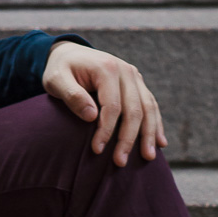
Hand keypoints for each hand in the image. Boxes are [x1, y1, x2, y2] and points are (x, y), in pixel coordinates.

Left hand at [43, 40, 166, 166]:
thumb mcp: (56, 80)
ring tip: (148, 157)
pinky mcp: (137, 84)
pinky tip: (160, 142)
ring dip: (149, 134)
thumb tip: (92, 117)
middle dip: (128, 138)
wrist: (69, 54)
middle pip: (134, 109)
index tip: (97, 150)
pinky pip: (151, 105)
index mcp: (107, 68)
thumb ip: (72, 96)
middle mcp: (126, 71)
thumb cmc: (59, 70)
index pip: (112, 105)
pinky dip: (156, 124)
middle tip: (120, 162)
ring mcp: (134, 77)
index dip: (106, 130)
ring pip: (148, 108)